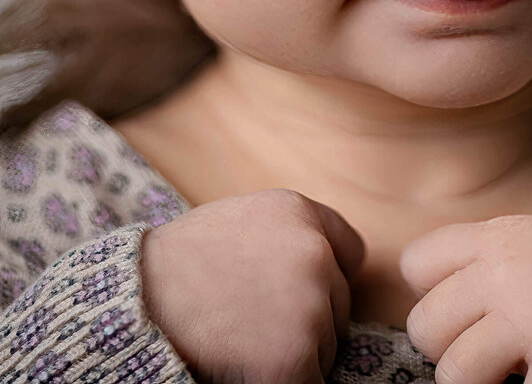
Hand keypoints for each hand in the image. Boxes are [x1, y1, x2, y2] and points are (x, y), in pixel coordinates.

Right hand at [140, 188, 365, 383]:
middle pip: (339, 306)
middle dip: (308, 322)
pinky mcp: (293, 357)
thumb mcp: (241, 222)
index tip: (300, 294)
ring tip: (243, 339)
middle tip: (252, 321)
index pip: (350, 252)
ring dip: (297, 354)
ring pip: (328, 348)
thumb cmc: (179, 267)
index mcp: (299, 212)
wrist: (133, 302)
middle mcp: (313, 252)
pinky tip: (248, 368)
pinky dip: (286, 382)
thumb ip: (289, 236)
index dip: (328, 279)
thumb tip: (331, 269)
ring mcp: (307, 305)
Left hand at [399, 215, 531, 383]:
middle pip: (425, 327)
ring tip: (517, 374)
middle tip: (494, 356)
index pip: (417, 265)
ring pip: (453, 374)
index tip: (466, 315)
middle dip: (452, 350)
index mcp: (497, 235)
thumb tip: (435, 311)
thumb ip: (487, 263)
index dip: (434, 297)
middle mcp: (505, 268)